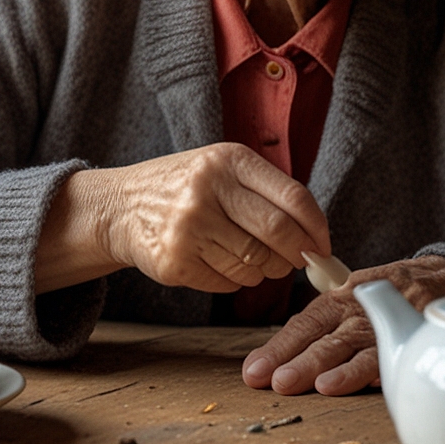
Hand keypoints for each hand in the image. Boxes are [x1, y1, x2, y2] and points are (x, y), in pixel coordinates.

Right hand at [84, 143, 330, 294]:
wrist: (120, 206)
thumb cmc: (184, 187)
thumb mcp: (221, 168)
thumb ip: (267, 193)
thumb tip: (315, 239)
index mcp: (227, 160)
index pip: (292, 197)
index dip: (316, 227)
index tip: (323, 246)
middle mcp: (207, 190)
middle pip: (278, 233)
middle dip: (298, 254)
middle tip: (300, 262)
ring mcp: (188, 227)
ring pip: (255, 264)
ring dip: (264, 269)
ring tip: (251, 258)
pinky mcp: (175, 262)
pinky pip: (229, 283)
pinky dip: (236, 280)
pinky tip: (220, 263)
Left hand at [242, 255, 444, 395]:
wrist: (444, 274)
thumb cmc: (385, 293)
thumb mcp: (350, 297)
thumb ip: (319, 324)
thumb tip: (271, 361)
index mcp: (339, 299)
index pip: (304, 323)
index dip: (279, 347)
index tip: (254, 372)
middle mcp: (361, 310)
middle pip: (329, 337)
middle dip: (302, 361)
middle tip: (279, 382)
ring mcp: (392, 323)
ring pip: (364, 348)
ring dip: (344, 369)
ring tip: (323, 386)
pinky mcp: (420, 333)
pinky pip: (406, 352)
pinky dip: (391, 368)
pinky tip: (377, 384)